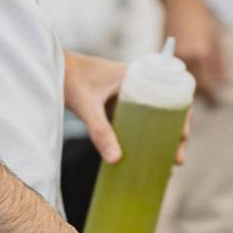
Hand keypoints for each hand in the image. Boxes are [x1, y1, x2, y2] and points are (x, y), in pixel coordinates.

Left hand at [64, 50, 191, 166]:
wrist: (49, 68)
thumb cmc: (69, 78)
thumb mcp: (86, 106)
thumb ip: (100, 131)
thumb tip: (116, 160)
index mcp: (137, 75)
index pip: (171, 93)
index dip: (182, 115)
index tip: (183, 137)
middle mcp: (137, 83)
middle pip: (166, 109)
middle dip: (176, 134)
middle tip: (177, 160)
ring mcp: (127, 95)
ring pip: (153, 117)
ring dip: (161, 138)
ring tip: (166, 165)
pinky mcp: (115, 105)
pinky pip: (136, 121)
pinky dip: (143, 137)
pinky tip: (143, 158)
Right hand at [159, 0, 223, 101]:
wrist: (180, 1)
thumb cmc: (200, 17)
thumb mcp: (214, 37)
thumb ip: (219, 61)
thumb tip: (222, 82)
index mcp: (202, 52)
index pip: (208, 84)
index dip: (212, 95)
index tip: (215, 102)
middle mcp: (187, 56)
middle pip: (194, 85)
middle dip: (202, 95)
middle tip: (208, 101)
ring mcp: (173, 54)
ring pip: (181, 81)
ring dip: (188, 88)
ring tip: (196, 93)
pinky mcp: (162, 52)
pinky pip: (169, 72)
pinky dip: (175, 78)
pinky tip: (180, 81)